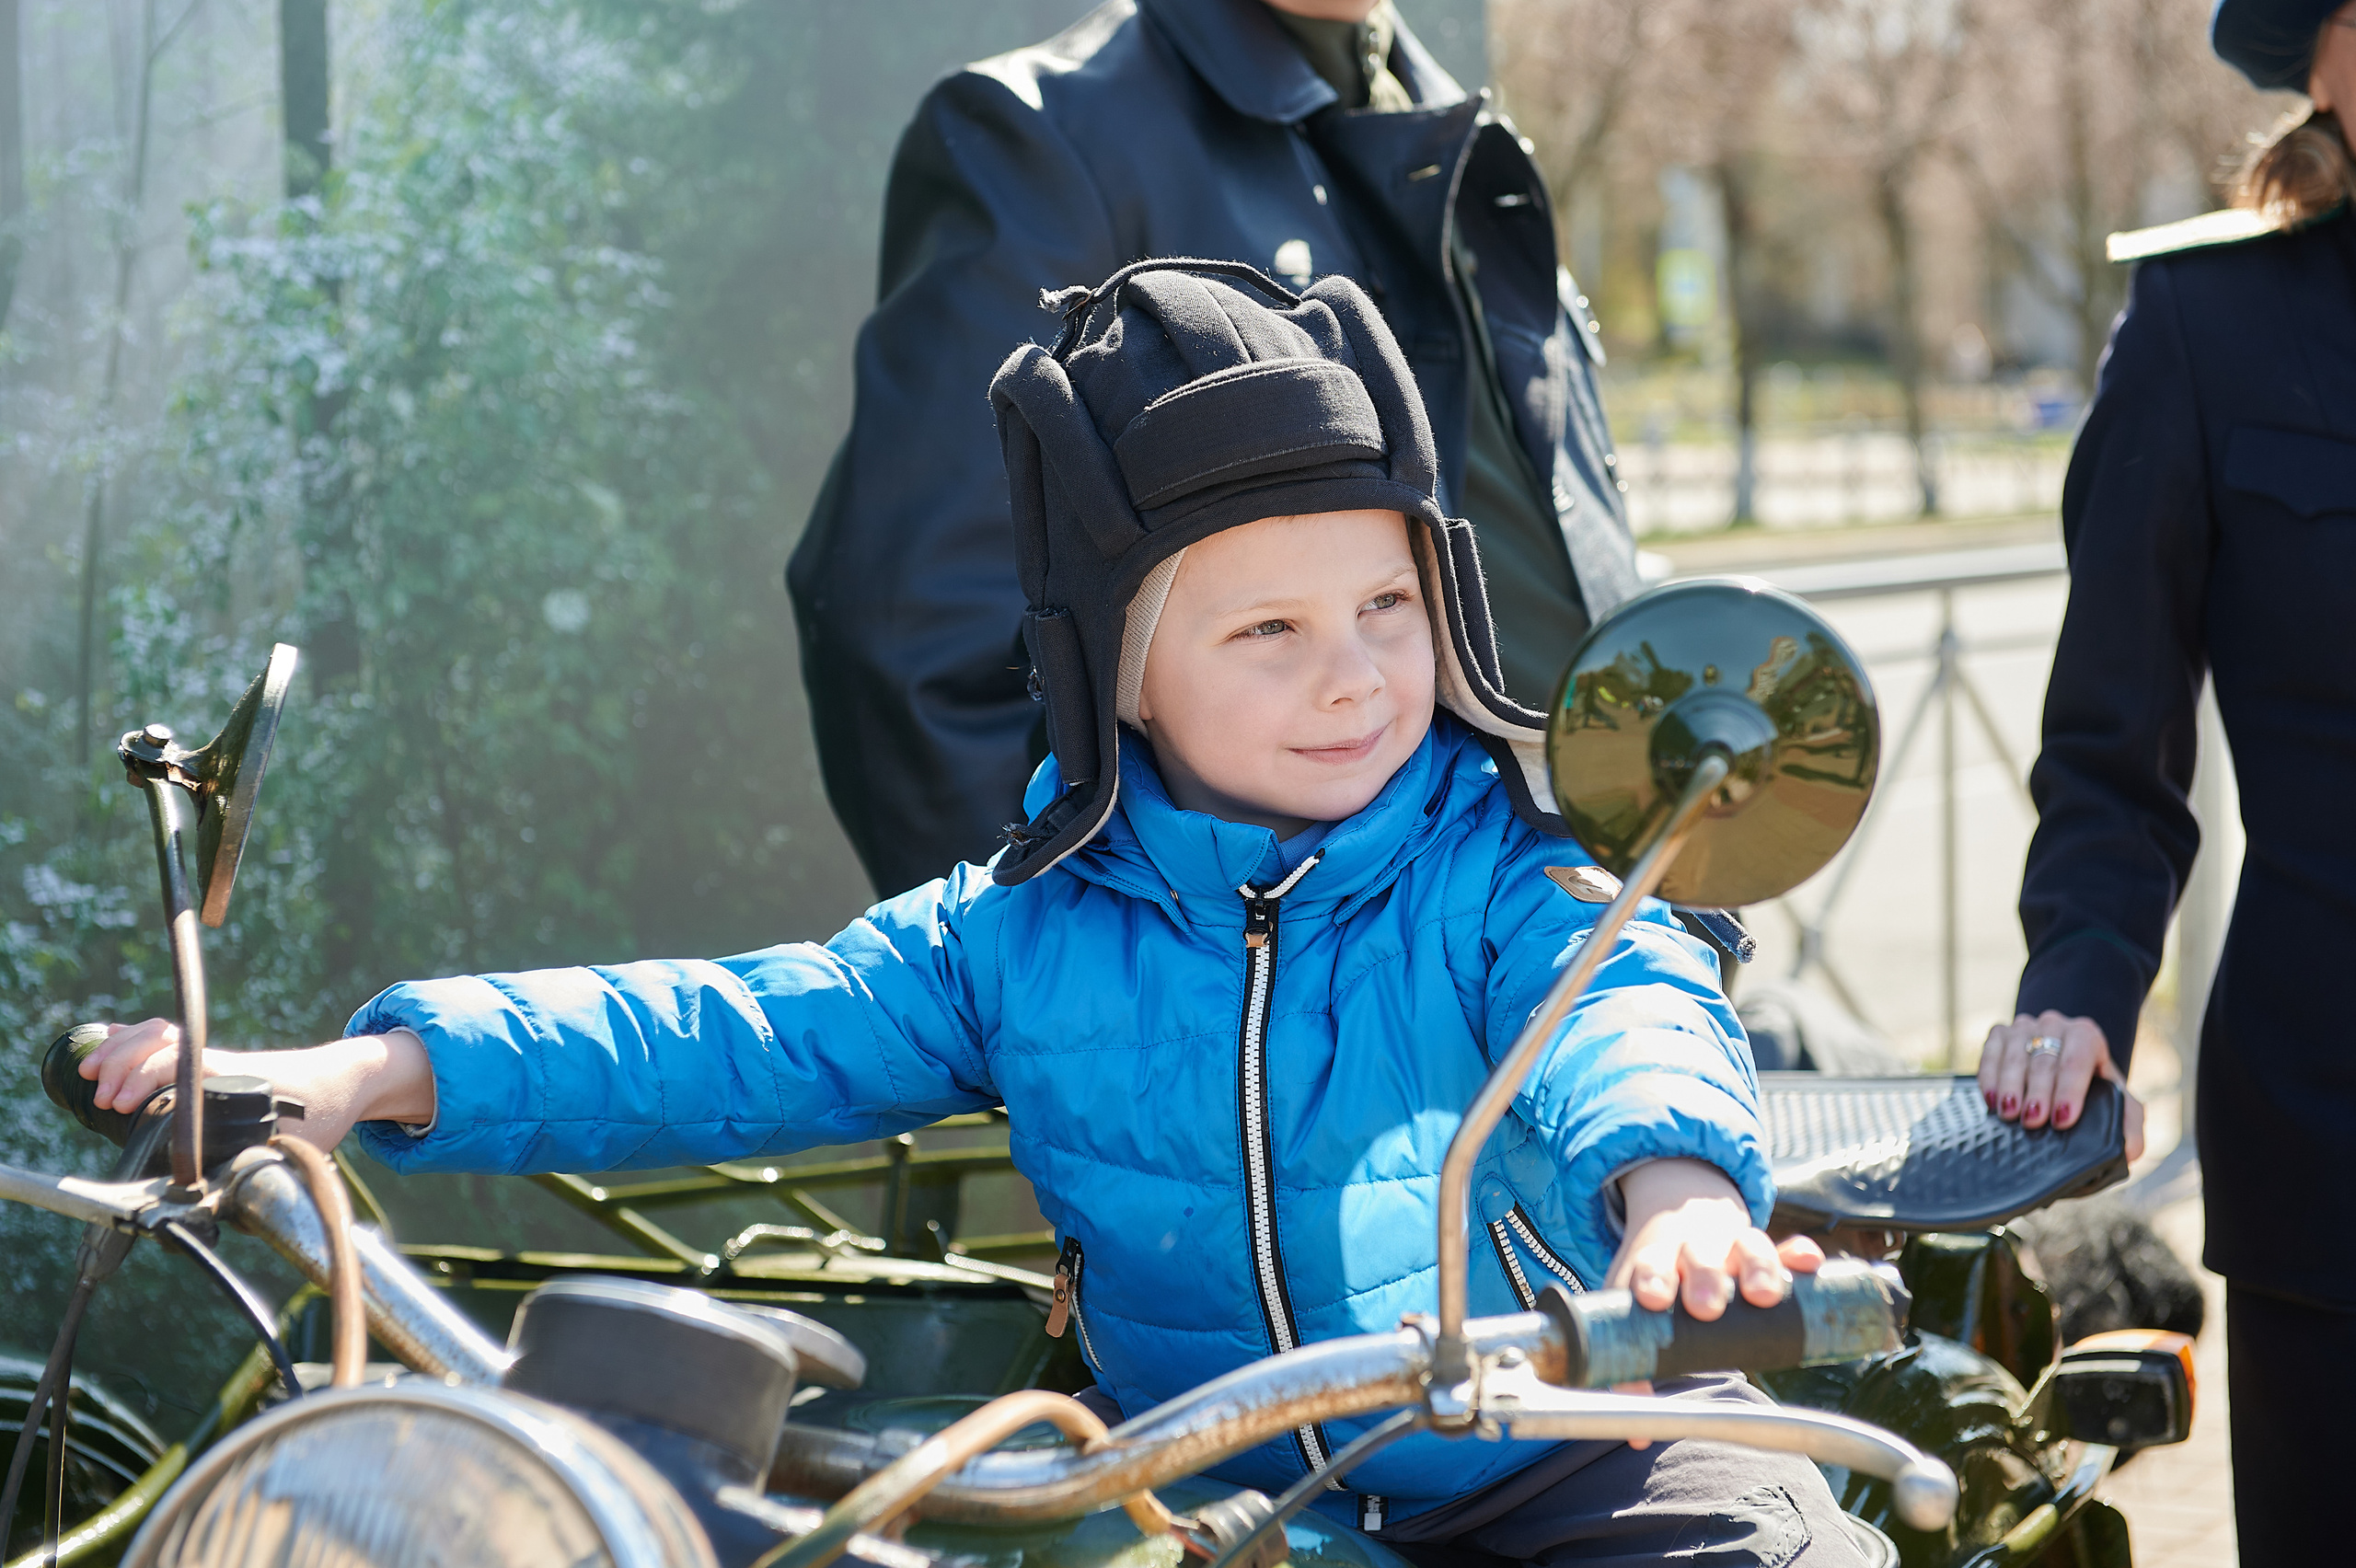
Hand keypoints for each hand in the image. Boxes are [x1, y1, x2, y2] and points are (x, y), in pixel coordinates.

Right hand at [79, 1020, 436, 1152]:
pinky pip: (169, 1041)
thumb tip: (221, 1210)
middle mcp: (220, 1062)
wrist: (347, 1079)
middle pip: (160, 1044)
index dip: (143, 1080)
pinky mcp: (212, 1062)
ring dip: (122, 1050)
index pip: (179, 1065)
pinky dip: (135, 1040)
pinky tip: (107, 1040)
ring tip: (90, 1073)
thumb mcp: (295, 1147)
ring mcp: (214, 1059)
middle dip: (123, 1065)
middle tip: (101, 1098)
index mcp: (235, 1077)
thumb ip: (259, 1174)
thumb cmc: (323, 1112)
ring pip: (160, 1038)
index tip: (118, 1105)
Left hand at [1605, 1159, 1822, 1441]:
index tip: (1654, 1298)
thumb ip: (1634, 1373)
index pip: (1649, 1265)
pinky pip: (1787, 1250)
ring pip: (1746, 1247)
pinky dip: (1799, 1255)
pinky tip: (1810, 1262)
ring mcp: (1732, 1248)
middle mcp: (1693, 1250)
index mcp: (1654, 1262)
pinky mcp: (1768, 1252)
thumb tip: (1636, 1437)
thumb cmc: (1659, 1286)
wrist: (1679, 1224)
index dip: (1652, 1279)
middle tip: (1707, 1305)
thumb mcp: (1638, 1318)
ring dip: (1757, 1268)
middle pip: (1699, 1255)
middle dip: (1704, 1278)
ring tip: (1764, 1295)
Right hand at [1976, 1011, 2144, 1161]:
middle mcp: (2056, 1025)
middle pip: (2044, 1058)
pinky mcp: (2001, 1033)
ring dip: (2010, 1085)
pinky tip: (1991, 1099)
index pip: (2077, 1059)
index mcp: (2087, 1037)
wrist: (2066, 1067)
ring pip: (2014, 1053)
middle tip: (2033, 1122)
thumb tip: (2128, 1150)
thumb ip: (2130, 1127)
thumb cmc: (2092, 1089)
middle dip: (2038, 1092)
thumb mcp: (2119, 1104)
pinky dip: (1988, 1076)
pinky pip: (1990, 1051)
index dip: (2069, 1089)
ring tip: (2008, 1114)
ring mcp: (2026, 1027)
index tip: (2063, 1119)